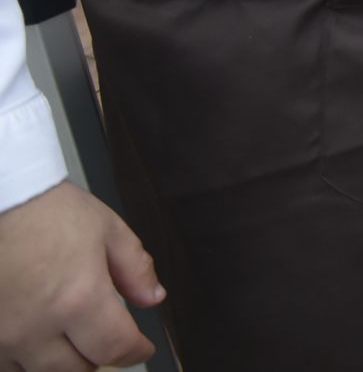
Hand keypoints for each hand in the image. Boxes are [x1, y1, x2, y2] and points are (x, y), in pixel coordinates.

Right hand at [0, 182, 162, 370]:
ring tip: (70, 335)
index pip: (116, 348)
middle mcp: (38, 326)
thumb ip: (135, 268)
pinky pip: (7, 365)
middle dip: (99, 354)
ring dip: (61, 360)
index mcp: (79, 299)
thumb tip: (153, 297)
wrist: (2, 201)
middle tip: (104, 336)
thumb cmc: (46, 211)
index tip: (141, 346)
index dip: (136, 351)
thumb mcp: (107, 229)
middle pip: (78, 369)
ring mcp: (4, 335)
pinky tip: (36, 337)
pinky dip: (26, 359)